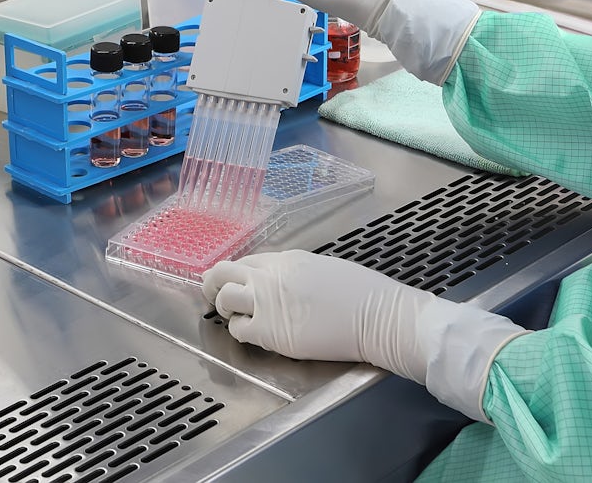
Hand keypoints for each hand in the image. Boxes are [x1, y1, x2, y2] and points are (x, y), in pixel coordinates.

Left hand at [202, 250, 528, 421]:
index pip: (246, 260)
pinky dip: (240, 330)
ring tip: (236, 315)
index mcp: (287, 259)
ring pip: (223, 299)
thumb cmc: (363, 293)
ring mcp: (268, 303)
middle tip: (216, 295)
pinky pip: (239, 329)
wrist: (378, 316)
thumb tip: (282, 279)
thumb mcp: (325, 268)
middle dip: (213, 283)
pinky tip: (253, 333)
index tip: (237, 281)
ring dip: (225, 308)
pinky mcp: (270, 331)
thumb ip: (295, 272)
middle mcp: (271, 276)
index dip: (237, 272)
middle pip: (222, 272)